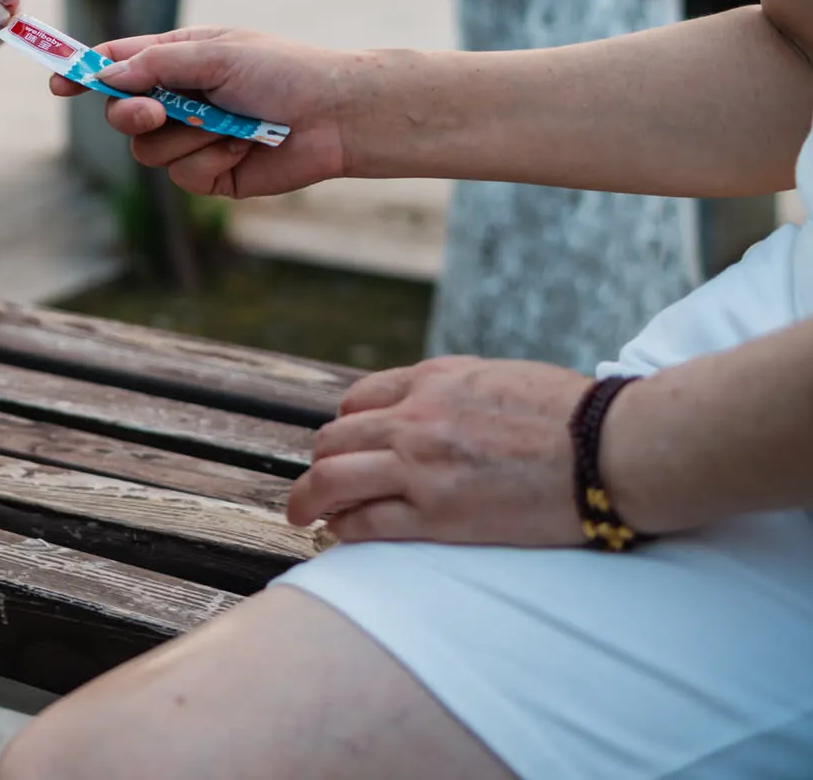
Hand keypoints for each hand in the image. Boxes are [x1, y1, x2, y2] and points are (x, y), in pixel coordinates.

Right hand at [48, 27, 352, 197]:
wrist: (336, 115)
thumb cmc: (283, 70)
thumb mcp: (215, 53)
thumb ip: (156, 64)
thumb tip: (106, 76)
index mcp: (176, 61)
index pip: (116, 65)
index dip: (85, 74)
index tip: (59, 82)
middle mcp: (179, 100)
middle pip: (122, 114)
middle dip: (132, 115)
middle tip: (154, 112)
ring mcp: (192, 139)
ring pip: (148, 151)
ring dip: (187, 137)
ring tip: (228, 126)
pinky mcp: (210, 174)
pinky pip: (182, 175)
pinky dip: (211, 159)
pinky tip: (244, 146)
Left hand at [285, 356, 590, 545]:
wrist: (612, 447)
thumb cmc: (573, 413)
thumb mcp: (499, 377)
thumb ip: (456, 388)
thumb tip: (431, 401)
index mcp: (433, 380)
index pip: (358, 401)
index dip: (344, 426)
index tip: (344, 446)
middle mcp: (416, 419)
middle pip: (334, 440)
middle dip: (319, 463)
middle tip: (313, 486)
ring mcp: (422, 467)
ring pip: (333, 480)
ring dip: (308, 499)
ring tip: (301, 515)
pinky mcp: (438, 516)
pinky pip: (367, 523)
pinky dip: (344, 528)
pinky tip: (340, 535)